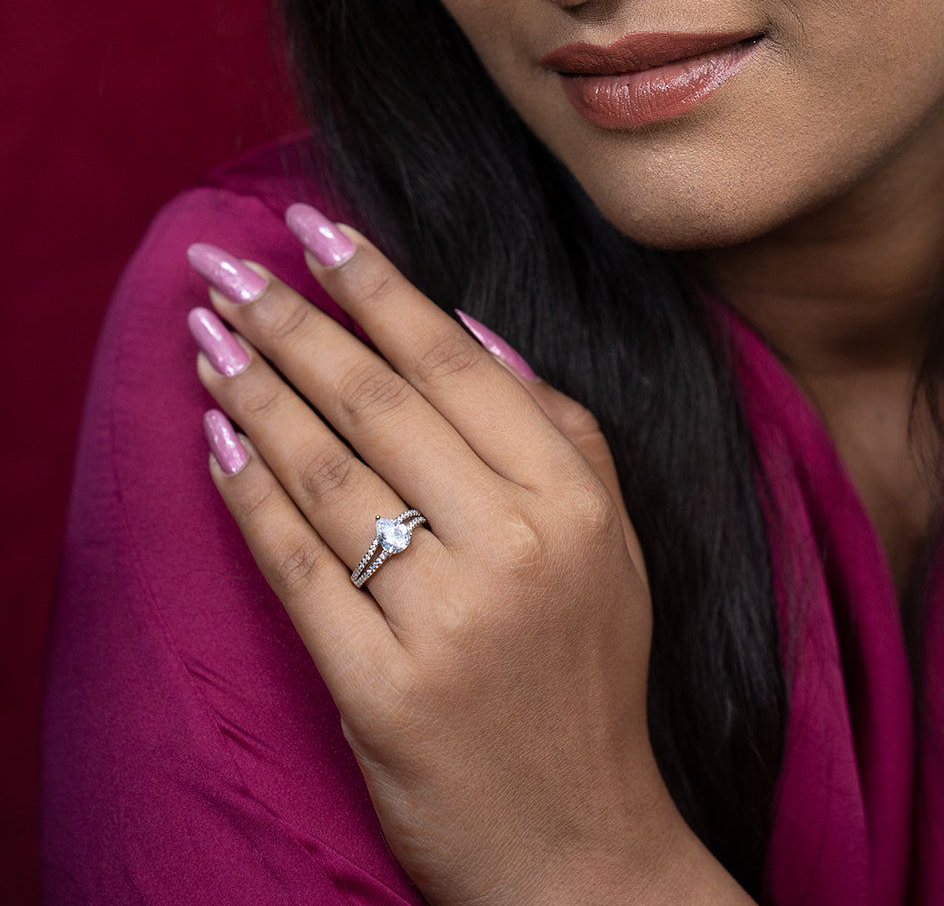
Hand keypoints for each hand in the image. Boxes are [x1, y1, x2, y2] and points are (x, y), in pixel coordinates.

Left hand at [187, 205, 746, 905]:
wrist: (579, 840)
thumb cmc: (590, 677)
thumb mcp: (614, 544)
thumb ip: (560, 427)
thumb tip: (469, 329)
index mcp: (575, 502)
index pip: (456, 365)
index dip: (378, 287)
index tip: (315, 228)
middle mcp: (517, 548)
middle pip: (379, 404)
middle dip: (289, 319)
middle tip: (223, 262)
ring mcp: (449, 621)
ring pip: (328, 474)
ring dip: (255, 391)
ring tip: (204, 334)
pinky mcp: (384, 690)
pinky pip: (298, 567)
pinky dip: (248, 495)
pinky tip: (215, 436)